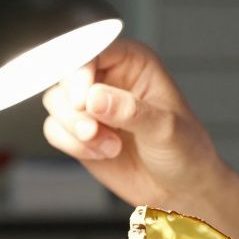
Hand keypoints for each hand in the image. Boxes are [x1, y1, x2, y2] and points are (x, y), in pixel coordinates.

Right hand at [42, 39, 229, 207]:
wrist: (179, 189)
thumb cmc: (185, 151)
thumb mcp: (165, 128)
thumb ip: (130, 111)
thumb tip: (94, 98)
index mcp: (133, 62)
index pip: (94, 49)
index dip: (81, 71)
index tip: (81, 100)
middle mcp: (108, 77)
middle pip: (66, 73)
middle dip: (74, 106)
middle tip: (92, 130)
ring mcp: (91, 105)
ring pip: (55, 101)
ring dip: (75, 128)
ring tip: (109, 146)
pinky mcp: (78, 131)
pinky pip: (53, 128)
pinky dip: (71, 144)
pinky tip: (102, 153)